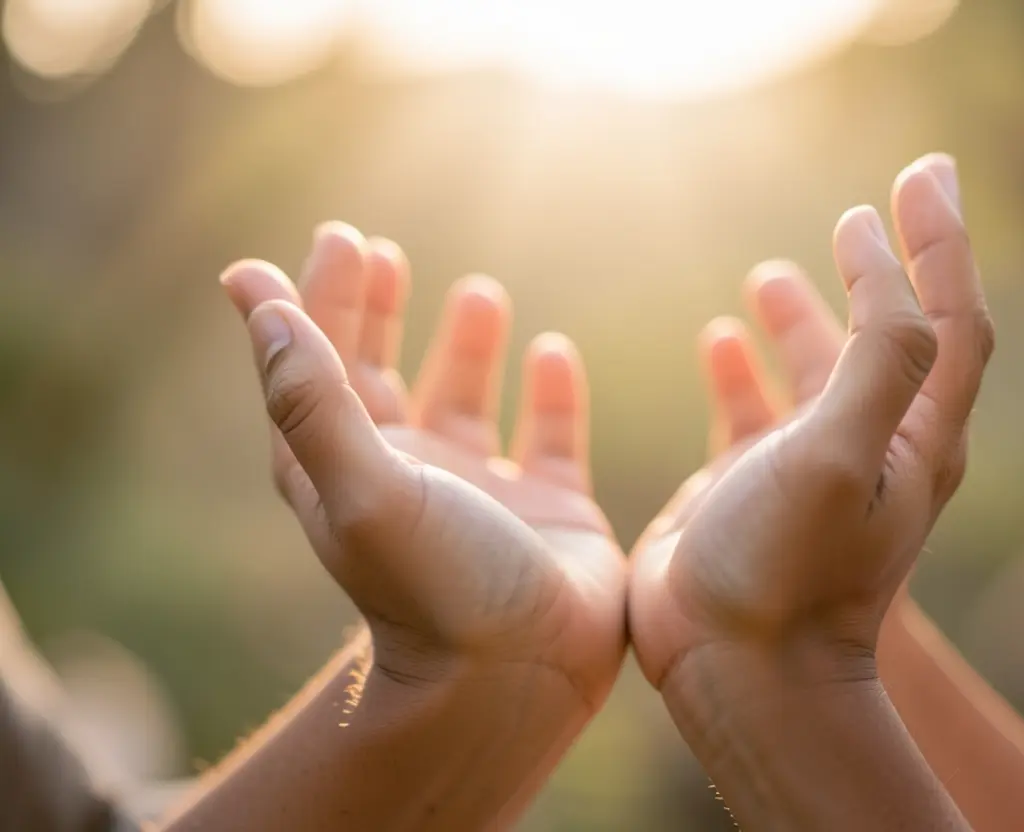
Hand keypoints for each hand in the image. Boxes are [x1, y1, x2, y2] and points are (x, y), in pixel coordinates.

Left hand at [220, 224, 626, 708]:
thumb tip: (263, 306)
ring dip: (467, 348)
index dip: (313, 303)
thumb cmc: (437, 588)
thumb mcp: (363, 488)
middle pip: (380, 379)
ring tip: (478, 292)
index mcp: (349, 471)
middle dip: (375, 313)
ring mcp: (483, 493)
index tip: (325, 239)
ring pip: (467, 403)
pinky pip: (552, 437)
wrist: (524, 677)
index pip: (316, 369)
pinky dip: (553, 394)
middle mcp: (410, 477)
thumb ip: (314, 399)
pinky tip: (553, 351)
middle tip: (378, 248)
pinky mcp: (552, 506)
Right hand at [629, 154, 992, 691]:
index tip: (918, 175)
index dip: (942, 243)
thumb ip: (881, 358)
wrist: (733, 670)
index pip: (952, 318)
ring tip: (767, 275)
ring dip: (804, 316)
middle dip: (886, 266)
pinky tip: (718, 339)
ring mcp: (809, 467)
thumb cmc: (786, 571)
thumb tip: (889, 264)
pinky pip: (753, 410)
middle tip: (863, 206)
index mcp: (914, 436)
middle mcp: (871, 445)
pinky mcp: (748, 487)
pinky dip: (742, 369)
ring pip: (818, 372)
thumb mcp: (843, 456)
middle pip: (894, 336)